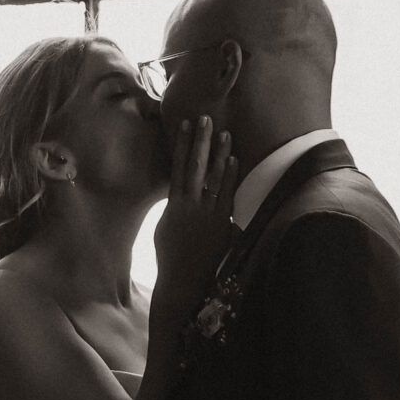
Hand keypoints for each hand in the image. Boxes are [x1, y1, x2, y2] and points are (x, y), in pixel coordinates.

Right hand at [154, 116, 237, 289]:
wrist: (182, 281)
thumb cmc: (172, 257)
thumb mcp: (166, 229)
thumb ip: (175, 210)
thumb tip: (181, 197)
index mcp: (174, 204)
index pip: (178, 166)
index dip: (181, 144)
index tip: (185, 124)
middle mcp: (190, 205)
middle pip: (195, 166)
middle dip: (201, 141)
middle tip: (206, 118)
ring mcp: (207, 214)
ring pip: (212, 177)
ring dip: (218, 154)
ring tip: (224, 133)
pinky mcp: (221, 224)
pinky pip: (227, 195)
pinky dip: (230, 177)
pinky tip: (234, 160)